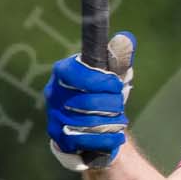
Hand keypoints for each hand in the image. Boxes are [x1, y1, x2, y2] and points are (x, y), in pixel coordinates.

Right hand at [45, 31, 135, 170]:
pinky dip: (107, 139)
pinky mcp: (60, 140)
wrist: (95, 126)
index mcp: (63, 73)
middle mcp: (54, 94)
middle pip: (86, 101)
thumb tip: (127, 38)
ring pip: (88, 123)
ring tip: (119, 121)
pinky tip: (116, 137)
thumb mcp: (112, 74)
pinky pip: (87, 141)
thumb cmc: (103, 94)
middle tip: (119, 104)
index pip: (74, 72)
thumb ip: (120, 57)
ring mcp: (55, 118)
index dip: (99, 80)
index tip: (116, 84)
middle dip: (111, 104)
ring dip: (111, 122)